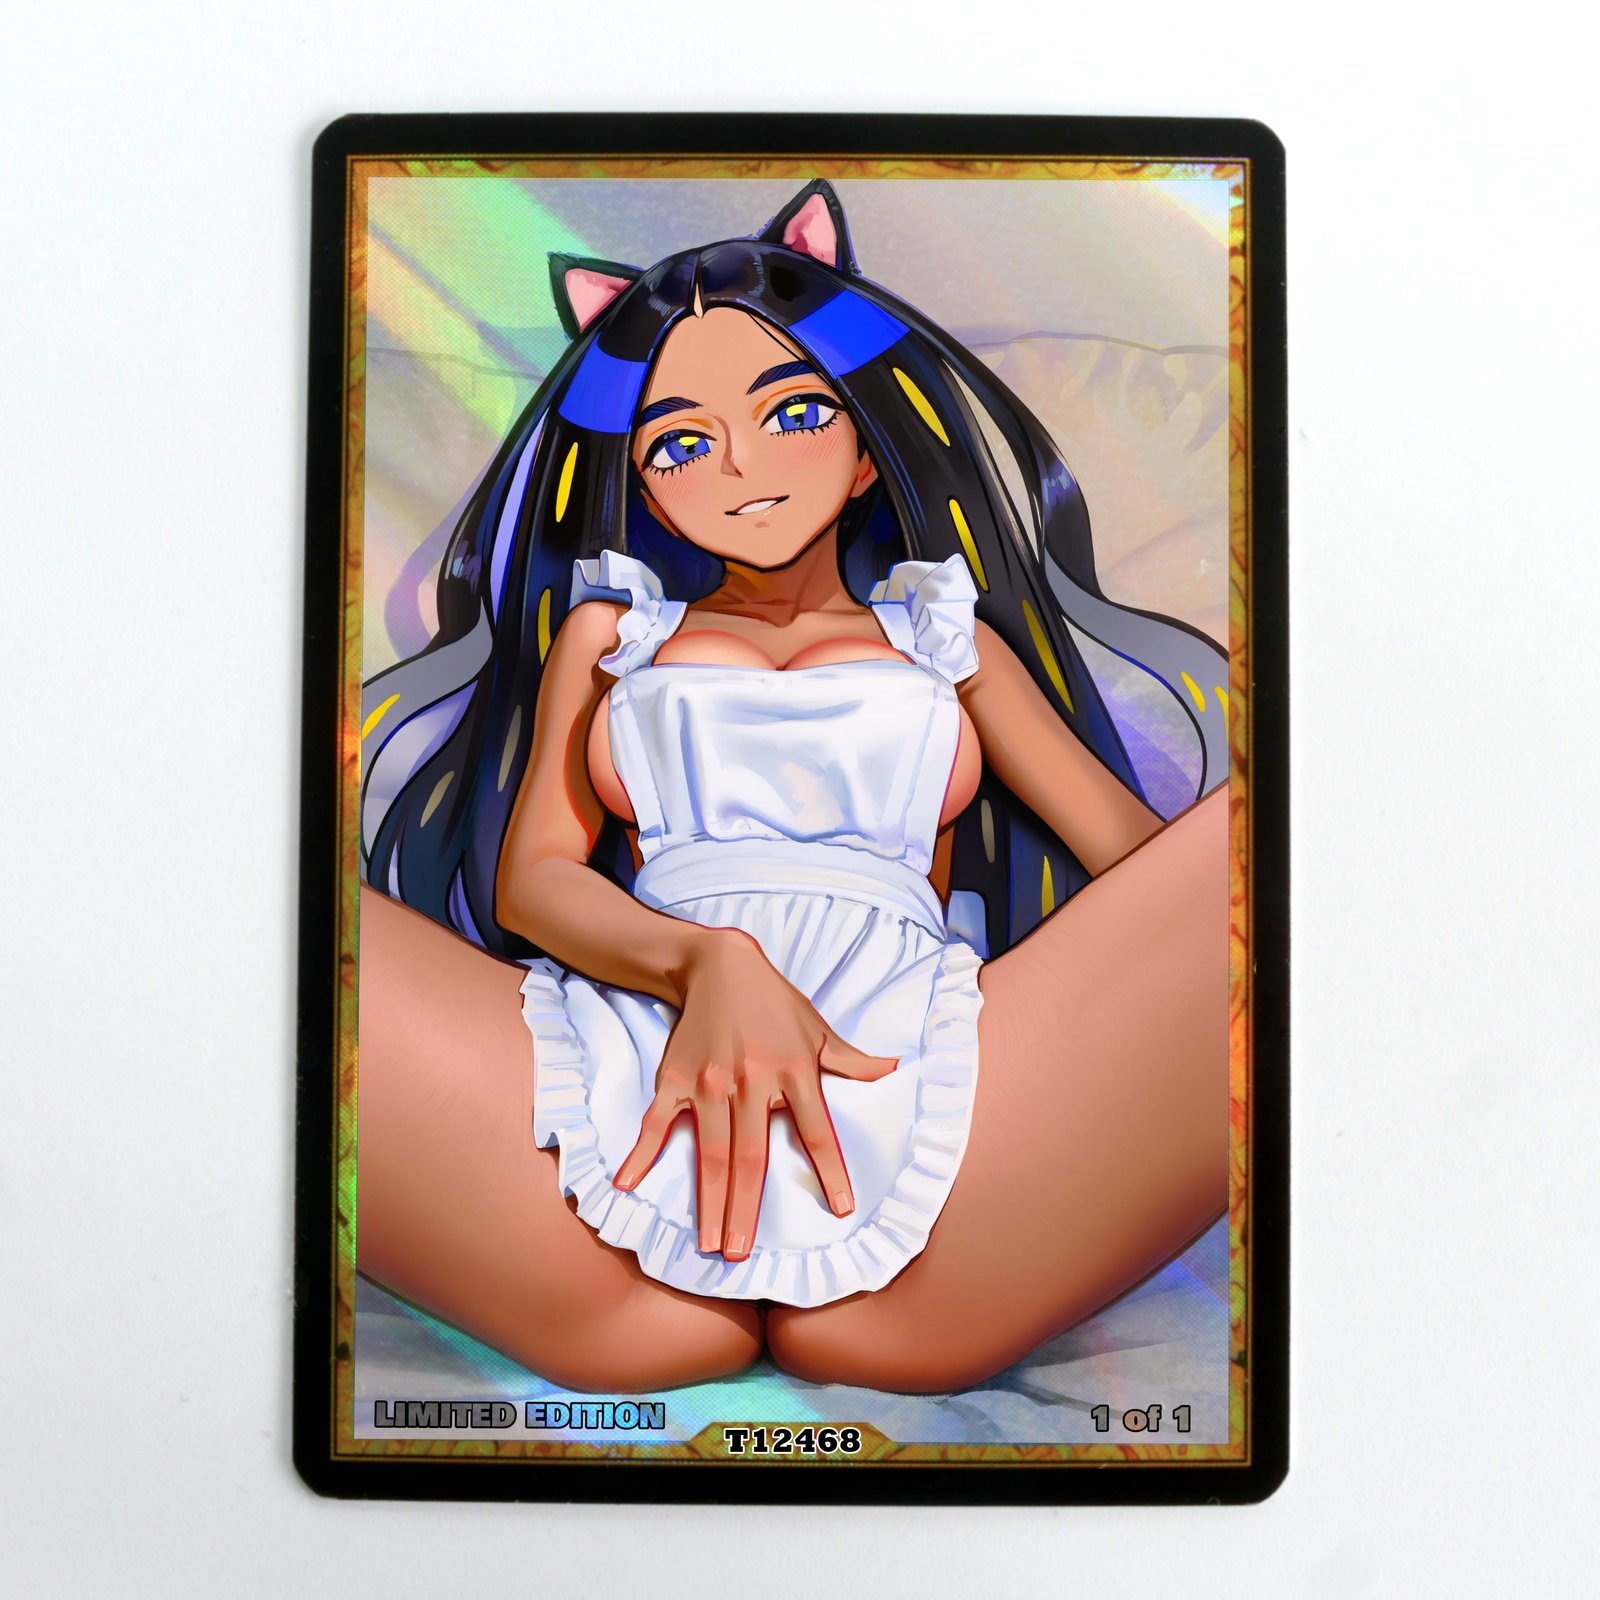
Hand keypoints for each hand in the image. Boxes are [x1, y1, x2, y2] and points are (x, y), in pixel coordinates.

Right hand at [611, 928, 897, 1261]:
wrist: (719, 965)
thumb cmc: (775, 1002)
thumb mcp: (819, 1028)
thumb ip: (851, 1060)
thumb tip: (894, 1070)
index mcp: (795, 1071)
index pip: (817, 1130)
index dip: (830, 1170)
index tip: (840, 1209)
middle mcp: (752, 1081)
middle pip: (750, 1157)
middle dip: (745, 1210)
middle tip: (739, 1255)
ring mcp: (710, 1082)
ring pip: (711, 1152)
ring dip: (709, 1201)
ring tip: (709, 1243)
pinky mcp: (676, 1078)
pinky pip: (657, 1121)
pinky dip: (641, 1152)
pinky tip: (627, 1184)